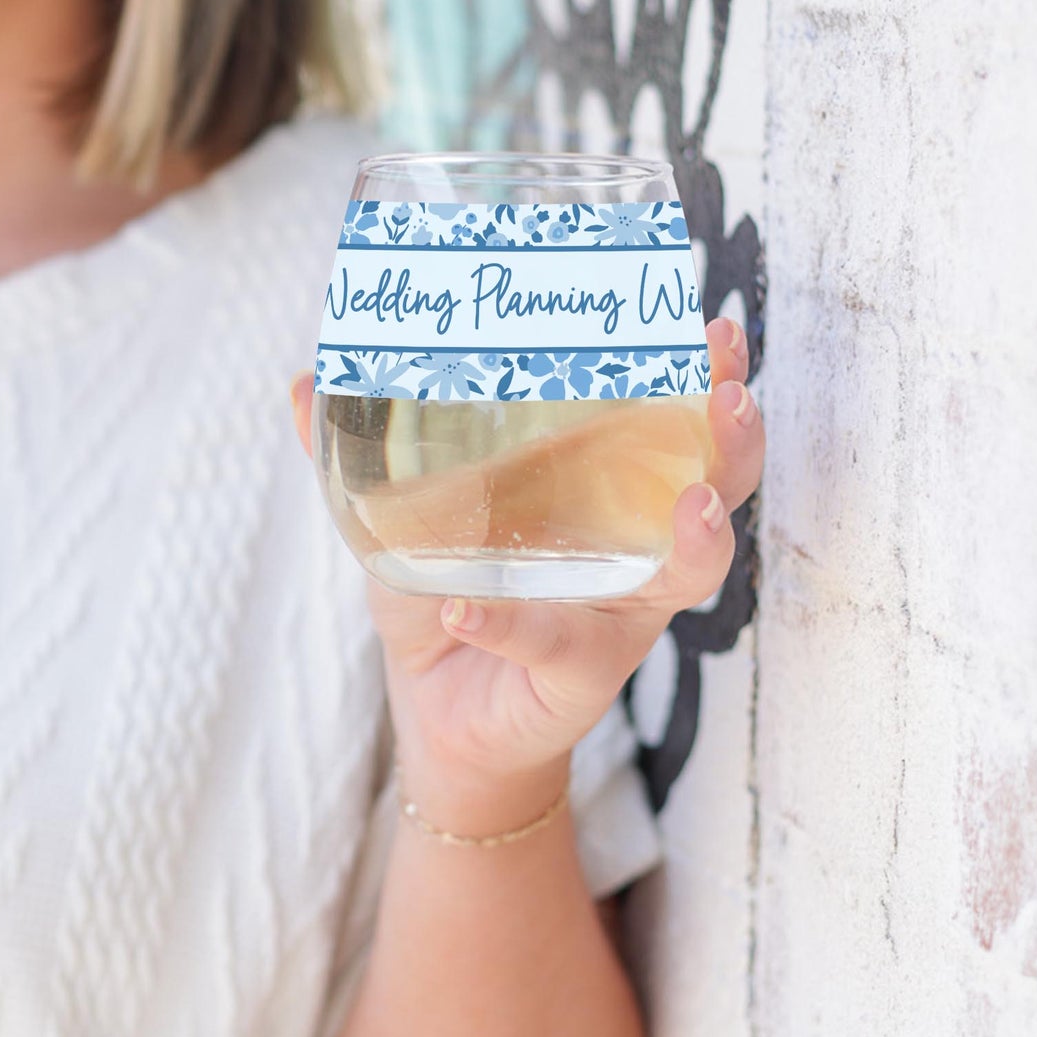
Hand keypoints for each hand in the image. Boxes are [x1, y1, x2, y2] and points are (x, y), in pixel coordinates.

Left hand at [290, 317, 764, 833]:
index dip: (707, 380)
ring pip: (683, 576)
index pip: (670, 424)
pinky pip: (552, 646)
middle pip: (713, 489)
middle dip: (732, 441)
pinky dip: (505, 624)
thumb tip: (304, 381)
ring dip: (697, 538)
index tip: (718, 329)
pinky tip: (464, 605)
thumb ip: (361, 453)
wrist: (436, 707)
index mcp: (601, 490)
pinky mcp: (576, 678)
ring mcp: (616, 616)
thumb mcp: (405, 513)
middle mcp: (631, 548)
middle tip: (731, 394)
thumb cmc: (446, 589)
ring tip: (692, 504)